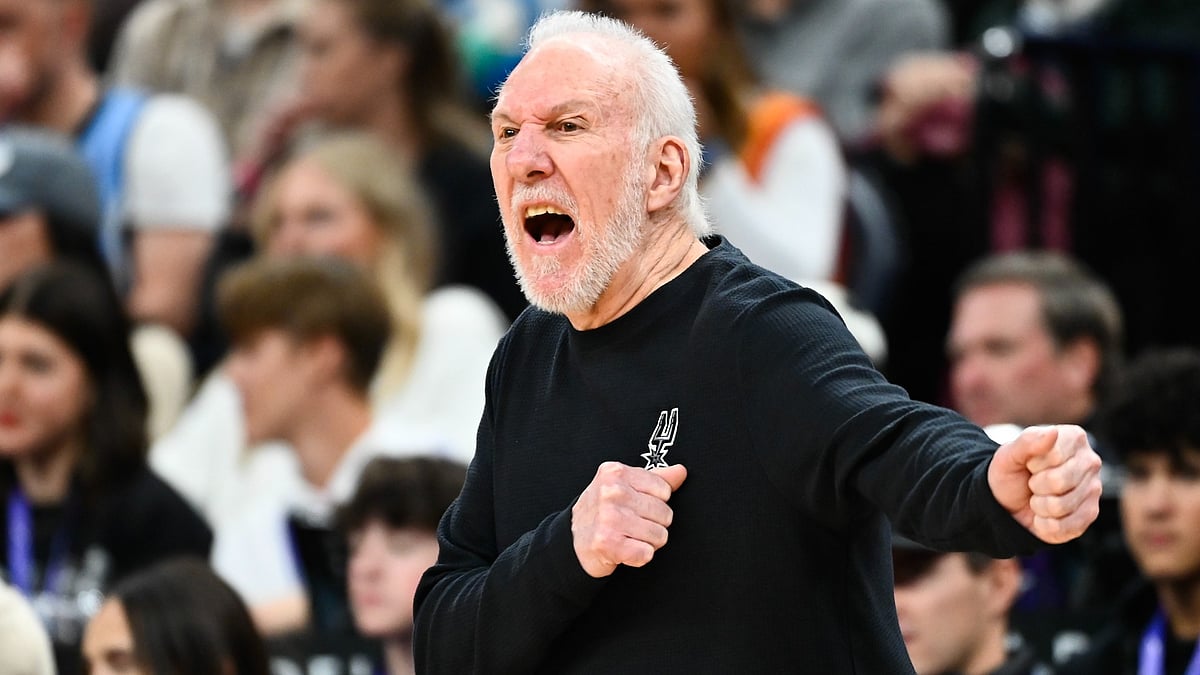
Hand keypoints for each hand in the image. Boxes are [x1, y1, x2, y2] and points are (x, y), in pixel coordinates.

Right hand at [571, 462, 686, 577]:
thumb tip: (680, 471)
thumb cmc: (601, 511)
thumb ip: (655, 478)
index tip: (638, 506)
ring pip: (660, 535)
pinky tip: (625, 549)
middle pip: (665, 513)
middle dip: (654, 523)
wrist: (572, 542)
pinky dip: (639, 556)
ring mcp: (609, 518)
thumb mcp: (623, 486)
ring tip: (630, 537)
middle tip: (633, 524)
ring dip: (648, 541)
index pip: (664, 490)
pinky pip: (646, 553)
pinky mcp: (608, 543)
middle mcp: (612, 492)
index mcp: (616, 473)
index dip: (656, 502)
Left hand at [988, 425, 1102, 543]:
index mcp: (1074, 438)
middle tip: (1033, 482)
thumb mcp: (1009, 454)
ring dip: (1039, 506)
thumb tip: (1054, 432)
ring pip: (1060, 506)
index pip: (1054, 456)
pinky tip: (1044, 514)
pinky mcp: (1090, 514)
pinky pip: (1064, 527)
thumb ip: (1028, 441)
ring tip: (1038, 497)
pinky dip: (1044, 524)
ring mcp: (1094, 489)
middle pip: (1059, 482)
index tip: (1030, 464)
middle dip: (1035, 486)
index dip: (1033, 464)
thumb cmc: (1012, 473)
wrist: (1008, 501)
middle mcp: (1090, 461)